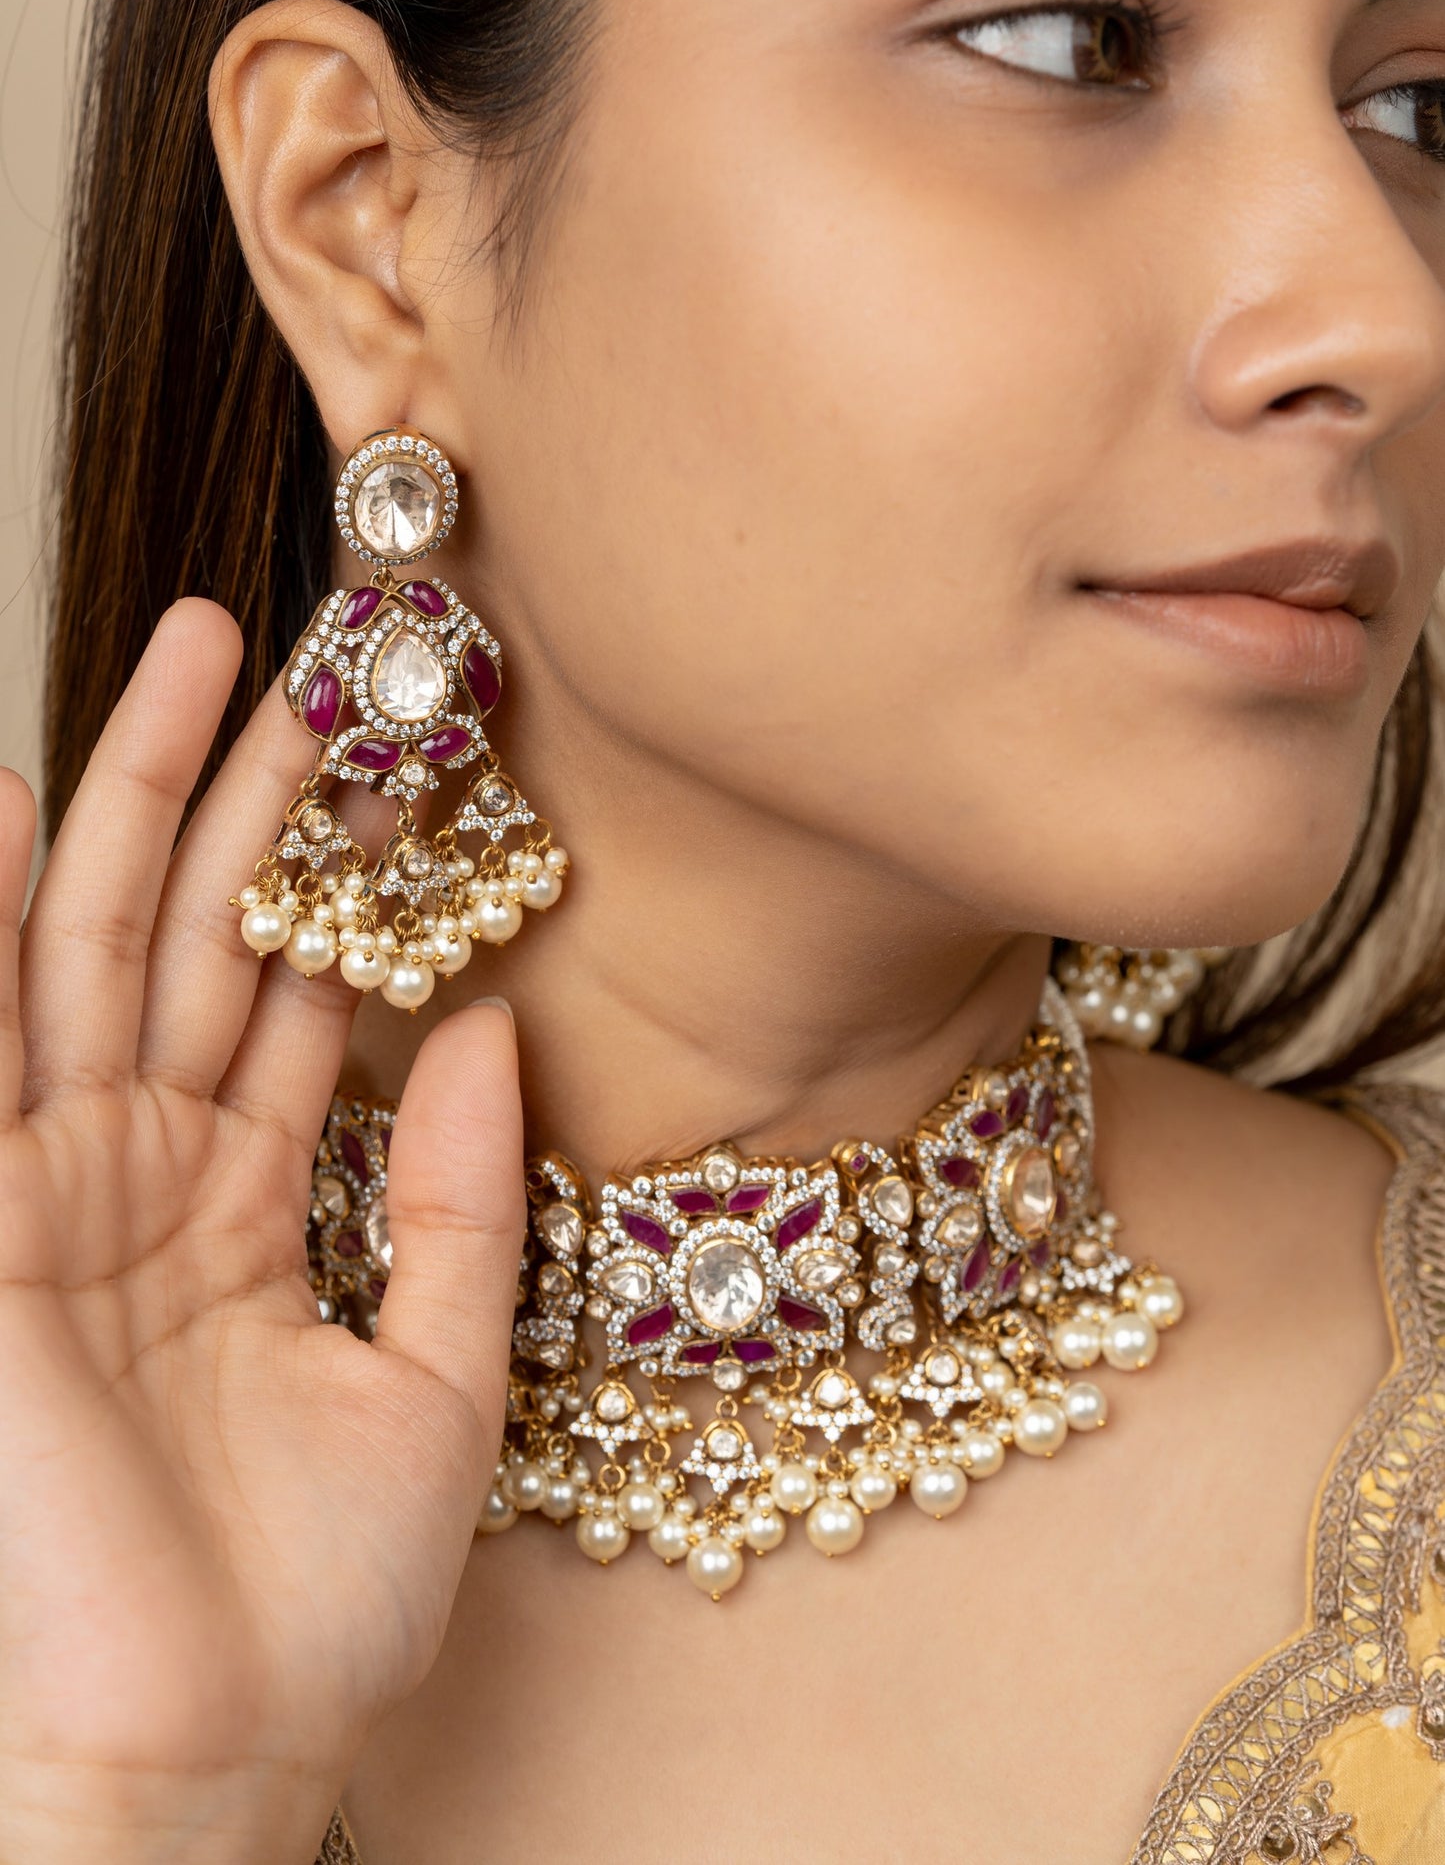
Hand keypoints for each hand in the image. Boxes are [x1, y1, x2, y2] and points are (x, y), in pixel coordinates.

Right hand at [0, 601, 523, 1861]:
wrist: (212, 1753)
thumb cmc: (317, 1603)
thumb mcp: (443, 1379)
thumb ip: (466, 1200)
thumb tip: (496, 1029)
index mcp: (249, 1204)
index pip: (295, 996)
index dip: (342, 877)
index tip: (399, 756)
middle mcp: (147, 1174)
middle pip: (194, 939)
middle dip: (236, 790)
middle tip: (294, 648)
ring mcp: (56, 1191)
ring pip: (90, 952)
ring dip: (127, 802)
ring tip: (182, 656)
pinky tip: (3, 802)